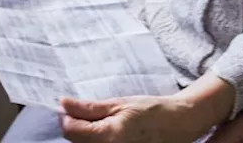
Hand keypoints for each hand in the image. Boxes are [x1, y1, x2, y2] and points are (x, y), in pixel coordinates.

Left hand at [59, 95, 207, 142]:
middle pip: (77, 142)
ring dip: (88, 136)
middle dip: (78, 127)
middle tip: (92, 114)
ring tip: (105, 124)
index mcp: (109, 137)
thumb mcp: (120, 104)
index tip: (73, 108)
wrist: (179, 123)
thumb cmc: (153, 111)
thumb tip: (63, 104)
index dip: (68, 116)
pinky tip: (111, 134)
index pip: (70, 131)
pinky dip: (99, 142)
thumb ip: (89, 108)